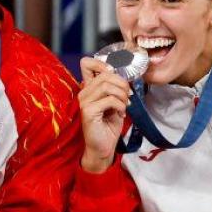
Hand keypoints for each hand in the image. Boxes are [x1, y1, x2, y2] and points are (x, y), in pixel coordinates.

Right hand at [77, 57, 130, 173]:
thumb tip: (124, 77)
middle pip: (105, 74)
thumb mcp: (114, 103)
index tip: (119, 78)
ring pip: (107, 86)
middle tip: (128, 96)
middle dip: (122, 83)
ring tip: (125, 105)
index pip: (88, 64)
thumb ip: (115, 89)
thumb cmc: (108, 126)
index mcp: (88, 88)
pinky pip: (109, 100)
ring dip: (122, 95)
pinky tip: (121, 114)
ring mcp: (84, 102)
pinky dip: (120, 105)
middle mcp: (83, 92)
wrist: (102, 148)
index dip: (103, 64)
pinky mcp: (88, 111)